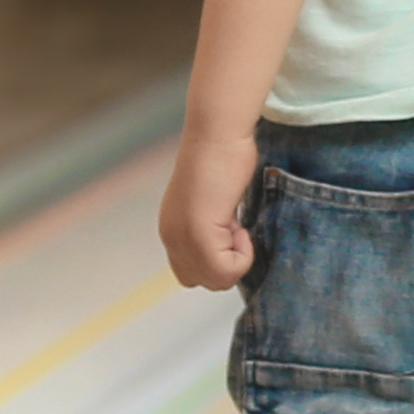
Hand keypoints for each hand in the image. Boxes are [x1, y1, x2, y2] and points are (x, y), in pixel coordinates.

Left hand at [160, 125, 258, 292]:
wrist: (218, 134)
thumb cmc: (222, 156)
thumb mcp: (214, 201)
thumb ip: (213, 225)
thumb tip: (230, 243)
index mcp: (172, 229)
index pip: (192, 271)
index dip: (218, 258)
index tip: (231, 228)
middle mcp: (171, 237)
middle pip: (202, 280)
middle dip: (226, 263)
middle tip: (235, 228)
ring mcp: (182, 239)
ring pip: (215, 280)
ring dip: (235, 260)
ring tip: (237, 225)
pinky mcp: (199, 236)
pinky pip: (226, 271)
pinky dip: (243, 256)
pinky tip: (240, 226)